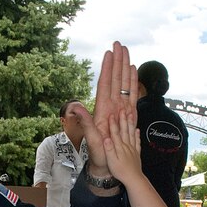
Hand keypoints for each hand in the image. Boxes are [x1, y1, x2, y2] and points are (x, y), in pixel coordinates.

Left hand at [72, 41, 137, 175]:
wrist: (107, 162)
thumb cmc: (99, 152)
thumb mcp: (91, 137)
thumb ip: (84, 121)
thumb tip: (74, 106)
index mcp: (102, 108)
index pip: (105, 83)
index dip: (107, 68)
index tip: (108, 53)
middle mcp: (111, 105)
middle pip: (115, 78)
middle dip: (117, 61)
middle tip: (119, 44)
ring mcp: (119, 107)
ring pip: (123, 83)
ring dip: (125, 67)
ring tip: (126, 52)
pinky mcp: (128, 113)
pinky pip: (132, 94)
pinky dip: (133, 82)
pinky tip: (133, 70)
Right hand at [105, 109, 142, 186]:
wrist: (133, 179)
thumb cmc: (121, 172)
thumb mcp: (112, 161)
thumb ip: (109, 149)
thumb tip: (106, 138)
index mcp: (119, 147)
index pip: (115, 133)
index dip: (113, 124)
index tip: (111, 115)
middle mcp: (126, 146)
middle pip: (124, 130)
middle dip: (123, 119)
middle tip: (123, 110)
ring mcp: (132, 149)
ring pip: (131, 133)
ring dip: (130, 124)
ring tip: (131, 115)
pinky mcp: (136, 153)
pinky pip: (137, 141)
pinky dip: (137, 135)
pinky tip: (137, 130)